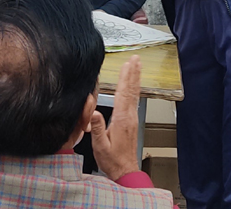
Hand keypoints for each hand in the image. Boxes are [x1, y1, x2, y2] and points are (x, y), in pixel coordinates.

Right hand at [90, 55, 142, 180]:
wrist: (125, 171)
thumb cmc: (112, 160)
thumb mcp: (100, 146)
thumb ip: (98, 128)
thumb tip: (94, 112)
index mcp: (121, 120)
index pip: (123, 94)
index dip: (125, 78)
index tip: (127, 65)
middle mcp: (129, 117)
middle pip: (132, 90)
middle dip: (133, 73)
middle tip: (135, 59)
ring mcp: (132, 119)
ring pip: (134, 94)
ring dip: (135, 79)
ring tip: (136, 66)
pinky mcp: (131, 121)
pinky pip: (134, 100)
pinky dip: (134, 89)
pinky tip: (133, 85)